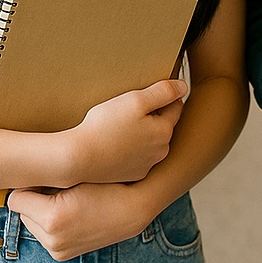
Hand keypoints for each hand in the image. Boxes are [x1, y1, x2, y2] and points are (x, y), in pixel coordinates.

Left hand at [8, 182, 155, 260]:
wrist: (132, 210)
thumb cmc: (106, 184)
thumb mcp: (75, 176)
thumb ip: (46, 179)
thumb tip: (23, 176)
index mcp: (52, 217)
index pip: (15, 199)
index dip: (27, 185)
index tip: (40, 177)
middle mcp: (51, 238)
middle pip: (22, 213)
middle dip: (34, 199)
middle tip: (56, 187)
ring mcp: (57, 250)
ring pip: (32, 224)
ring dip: (41, 212)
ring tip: (66, 200)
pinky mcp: (62, 255)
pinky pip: (44, 235)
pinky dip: (50, 224)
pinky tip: (70, 213)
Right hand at [65, 79, 185, 185]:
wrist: (78, 158)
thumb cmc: (105, 126)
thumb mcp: (136, 100)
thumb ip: (163, 91)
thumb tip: (184, 87)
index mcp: (164, 131)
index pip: (175, 106)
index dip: (164, 96)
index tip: (150, 92)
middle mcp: (160, 151)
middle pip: (163, 125)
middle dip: (154, 115)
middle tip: (132, 108)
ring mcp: (146, 165)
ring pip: (151, 142)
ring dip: (144, 133)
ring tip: (123, 125)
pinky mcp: (131, 175)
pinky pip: (138, 157)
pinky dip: (132, 149)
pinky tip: (117, 142)